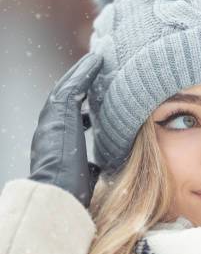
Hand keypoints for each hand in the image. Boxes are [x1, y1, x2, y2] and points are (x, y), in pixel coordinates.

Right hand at [29, 53, 102, 207]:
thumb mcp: (84, 175)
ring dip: (81, 72)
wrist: (59, 194)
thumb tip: (98, 168)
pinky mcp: (57, 115)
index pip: (66, 117)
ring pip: (66, 88)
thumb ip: (89, 167)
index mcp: (54, 142)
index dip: (79, 105)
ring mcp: (50, 120)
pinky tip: (96, 62)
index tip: (92, 100)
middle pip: (63, 97)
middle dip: (77, 81)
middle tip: (93, 68)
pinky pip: (72, 87)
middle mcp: (48, 128)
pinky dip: (83, 73)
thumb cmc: (72, 191)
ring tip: (95, 60)